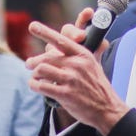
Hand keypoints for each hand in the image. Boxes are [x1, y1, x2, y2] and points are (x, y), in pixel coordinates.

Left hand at [25, 10, 129, 134]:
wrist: (107, 109)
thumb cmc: (96, 86)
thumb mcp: (91, 65)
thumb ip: (74, 55)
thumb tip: (51, 48)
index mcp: (83, 55)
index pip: (61, 40)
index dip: (45, 32)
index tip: (32, 26)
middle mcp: (77, 64)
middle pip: (46, 57)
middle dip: (33, 61)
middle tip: (28, 64)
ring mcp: (71, 79)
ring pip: (41, 69)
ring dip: (34, 74)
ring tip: (34, 78)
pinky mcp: (65, 94)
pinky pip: (41, 86)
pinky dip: (34, 85)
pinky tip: (35, 86)